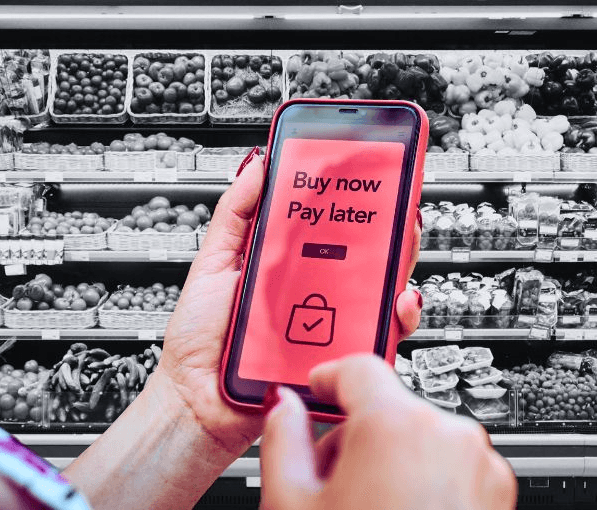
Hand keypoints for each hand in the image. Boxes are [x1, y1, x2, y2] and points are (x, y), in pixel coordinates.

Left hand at [156, 149, 422, 457]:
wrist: (195, 397)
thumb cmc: (200, 336)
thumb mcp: (213, 262)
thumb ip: (236, 213)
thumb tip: (259, 163)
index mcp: (290, 265)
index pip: (333, 227)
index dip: (356, 201)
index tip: (373, 174)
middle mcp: (316, 292)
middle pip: (367, 255)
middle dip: (392, 227)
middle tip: (399, 205)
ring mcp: (330, 324)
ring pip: (382, 292)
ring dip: (401, 266)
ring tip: (400, 244)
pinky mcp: (338, 356)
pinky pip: (378, 337)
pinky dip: (396, 318)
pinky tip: (393, 301)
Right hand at [260, 355, 516, 509]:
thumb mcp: (292, 506)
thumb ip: (282, 438)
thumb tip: (282, 407)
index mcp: (397, 424)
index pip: (358, 369)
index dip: (327, 379)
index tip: (317, 392)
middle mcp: (449, 435)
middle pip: (389, 407)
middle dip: (355, 434)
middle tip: (329, 480)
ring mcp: (480, 467)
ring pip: (421, 436)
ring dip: (389, 457)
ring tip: (365, 508)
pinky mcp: (496, 495)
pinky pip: (451, 464)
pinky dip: (423, 479)